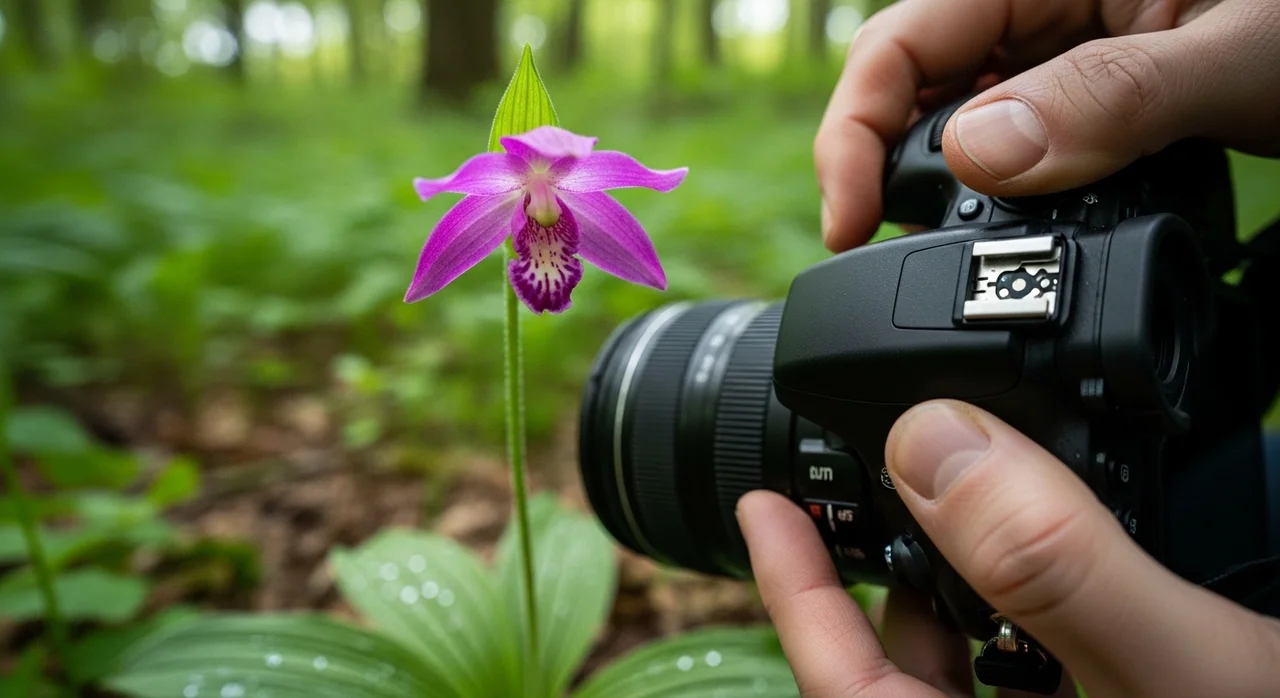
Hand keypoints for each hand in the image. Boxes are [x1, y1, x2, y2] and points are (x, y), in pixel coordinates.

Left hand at [736, 400, 1279, 696]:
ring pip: (993, 659)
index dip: (794, 597)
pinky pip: (1064, 658)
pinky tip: (1073, 539)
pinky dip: (1050, 595)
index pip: (849, 692)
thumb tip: (934, 447)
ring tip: (968, 487)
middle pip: (913, 669)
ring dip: (975, 573)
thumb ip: (1057, 568)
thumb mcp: (1188, 676)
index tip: (760, 505)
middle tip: (873, 474)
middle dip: (889, 567)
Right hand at [816, 0, 1279, 250]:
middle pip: (907, 94)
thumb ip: (1113, 97)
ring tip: (936, 268)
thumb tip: (978, 157)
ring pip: (949, 130)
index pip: (899, 45)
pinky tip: (995, 243)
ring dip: (928, 198)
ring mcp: (1056, 64)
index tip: (849, 225)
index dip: (853, 136)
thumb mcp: (1237, 52)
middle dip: (877, 178)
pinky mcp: (1080, 108)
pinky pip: (1005, 154)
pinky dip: (985, 205)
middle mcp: (1036, 16)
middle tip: (882, 267)